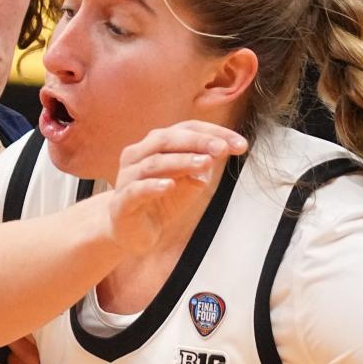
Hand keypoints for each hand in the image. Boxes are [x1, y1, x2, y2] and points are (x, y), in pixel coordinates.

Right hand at [101, 122, 247, 257]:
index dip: (213, 134)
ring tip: (205, 164)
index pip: (186, 130)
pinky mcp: (122, 202)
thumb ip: (201, 168)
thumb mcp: (188, 184)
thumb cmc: (160, 203)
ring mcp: (128, 177)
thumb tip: (219, 152)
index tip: (240, 144)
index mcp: (156, 146)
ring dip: (181, 161)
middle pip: (167, 139)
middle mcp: (138, 155)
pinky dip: (153, 186)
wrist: (130, 233)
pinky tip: (170, 185)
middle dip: (198, 142)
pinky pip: (137, 190)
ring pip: (154, 162)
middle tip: (223, 149)